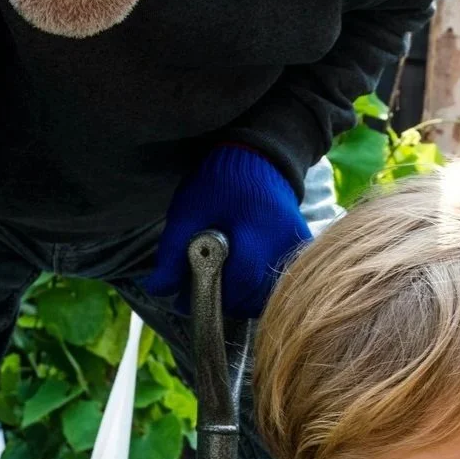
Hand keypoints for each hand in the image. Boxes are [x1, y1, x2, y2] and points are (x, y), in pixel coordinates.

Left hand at [145, 145, 310, 318]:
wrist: (257, 158)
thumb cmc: (218, 182)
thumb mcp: (187, 211)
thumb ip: (172, 252)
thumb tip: (157, 290)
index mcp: (256, 225)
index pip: (242, 278)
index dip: (213, 295)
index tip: (187, 299)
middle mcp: (284, 239)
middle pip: (257, 293)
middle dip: (226, 300)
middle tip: (202, 289)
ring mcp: (296, 245)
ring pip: (269, 292)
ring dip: (243, 298)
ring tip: (222, 283)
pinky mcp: (302, 248)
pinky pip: (280, 281)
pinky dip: (258, 287)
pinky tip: (242, 275)